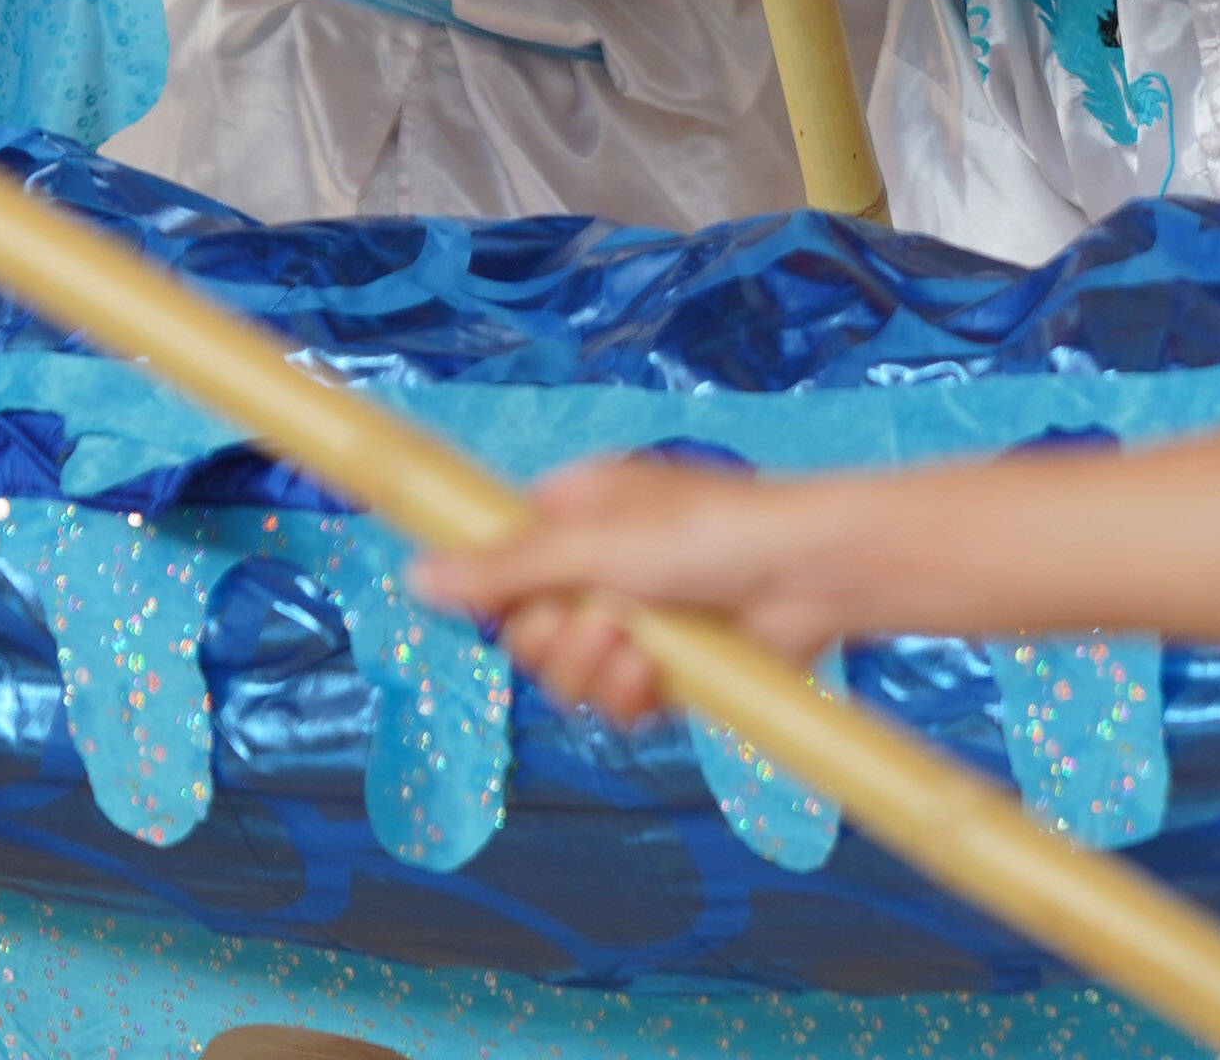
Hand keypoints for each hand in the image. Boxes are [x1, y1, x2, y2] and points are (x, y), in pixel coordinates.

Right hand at [414, 457, 861, 725]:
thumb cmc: (706, 532)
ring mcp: (630, 623)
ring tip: (641, 645)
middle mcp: (596, 568)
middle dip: (556, 639)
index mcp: (574, 513)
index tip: (490, 603)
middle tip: (599, 618)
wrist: (804, 576)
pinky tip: (660, 675)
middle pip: (524, 632)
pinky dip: (631, 696)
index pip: (498, 560)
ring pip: (565, 677)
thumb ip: (505, 569)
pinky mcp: (664, 674)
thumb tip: (415, 578)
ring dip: (597, 670)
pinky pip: (613, 706)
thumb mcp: (594, 543)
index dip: (496, 589)